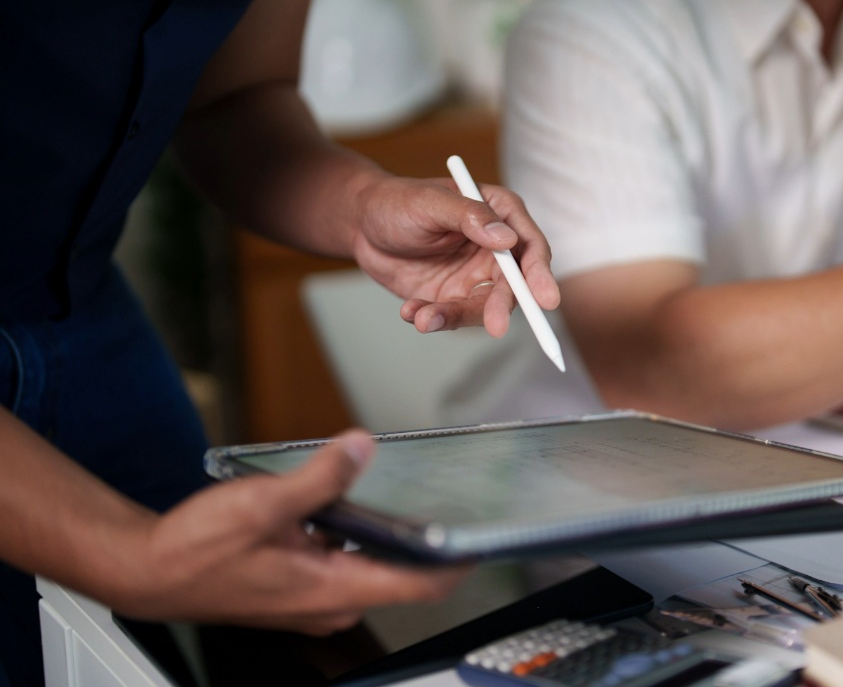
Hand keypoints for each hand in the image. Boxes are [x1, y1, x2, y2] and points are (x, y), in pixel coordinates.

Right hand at [110, 430, 468, 635]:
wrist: (147, 571)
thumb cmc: (195, 550)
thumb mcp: (261, 503)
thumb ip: (320, 477)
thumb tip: (362, 449)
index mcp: (333, 588)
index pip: (420, 585)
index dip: (459, 562)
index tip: (486, 537)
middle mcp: (331, 602)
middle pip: (403, 576)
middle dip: (429, 543)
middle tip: (452, 502)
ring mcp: (315, 599)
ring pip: (373, 567)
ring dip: (390, 536)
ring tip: (406, 496)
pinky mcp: (299, 588)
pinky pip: (345, 563)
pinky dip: (356, 537)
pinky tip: (345, 506)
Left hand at [350, 176, 559, 336]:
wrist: (363, 225)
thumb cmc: (397, 202)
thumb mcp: (430, 203)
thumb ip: (469, 217)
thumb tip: (507, 239)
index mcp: (501, 215)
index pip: (531, 248)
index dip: (541, 275)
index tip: (546, 300)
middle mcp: (496, 248)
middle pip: (514, 285)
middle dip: (502, 307)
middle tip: (495, 326)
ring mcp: (475, 275)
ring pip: (483, 308)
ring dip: (457, 317)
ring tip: (422, 317)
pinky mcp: (453, 296)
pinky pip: (454, 317)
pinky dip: (434, 319)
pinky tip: (411, 311)